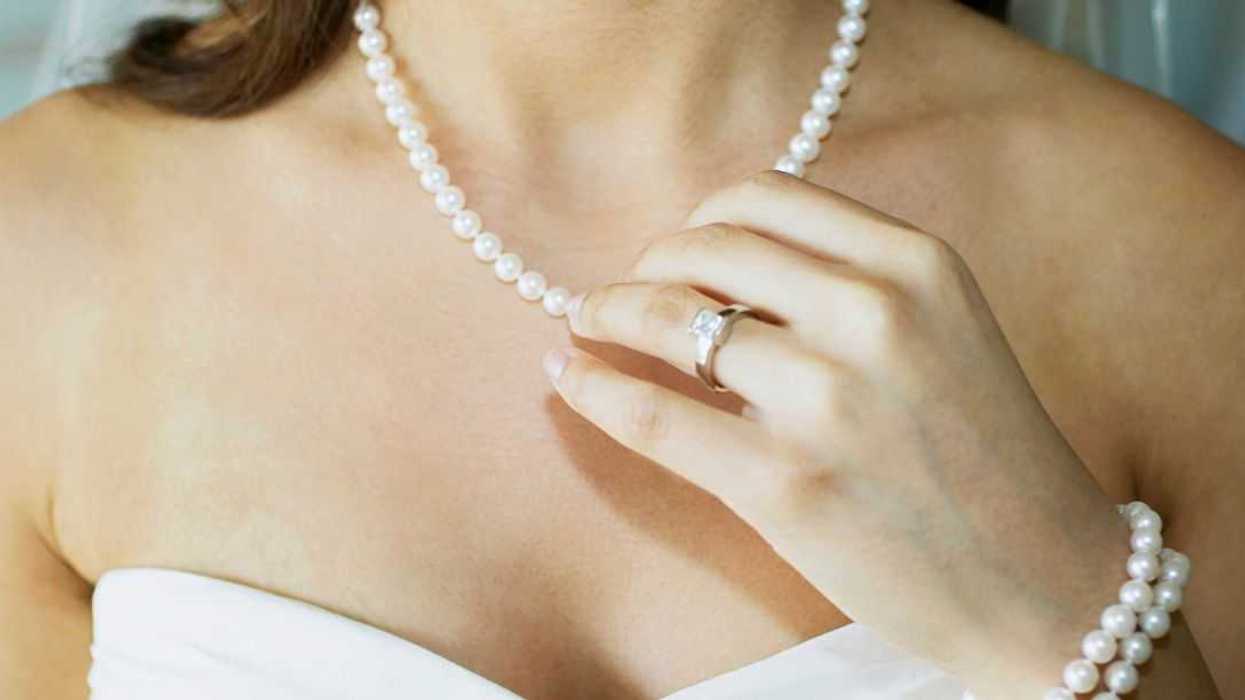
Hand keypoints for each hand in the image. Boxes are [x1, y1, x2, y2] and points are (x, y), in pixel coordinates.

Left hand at [542, 170, 1134, 697]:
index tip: (677, 252)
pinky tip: (568, 376)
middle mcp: (874, 315)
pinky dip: (593, 388)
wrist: (1051, 585)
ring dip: (607, 313)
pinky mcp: (784, 485)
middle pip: (705, 247)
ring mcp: (827, 402)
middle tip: (624, 293)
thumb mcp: (948, 330)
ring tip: (588, 326)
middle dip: (646, 265)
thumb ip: (851, 283)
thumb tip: (716, 262)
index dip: (698, 219)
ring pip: (668, 321)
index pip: (763, 197)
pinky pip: (651, 414)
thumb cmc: (988, 458)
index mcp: (916, 264)